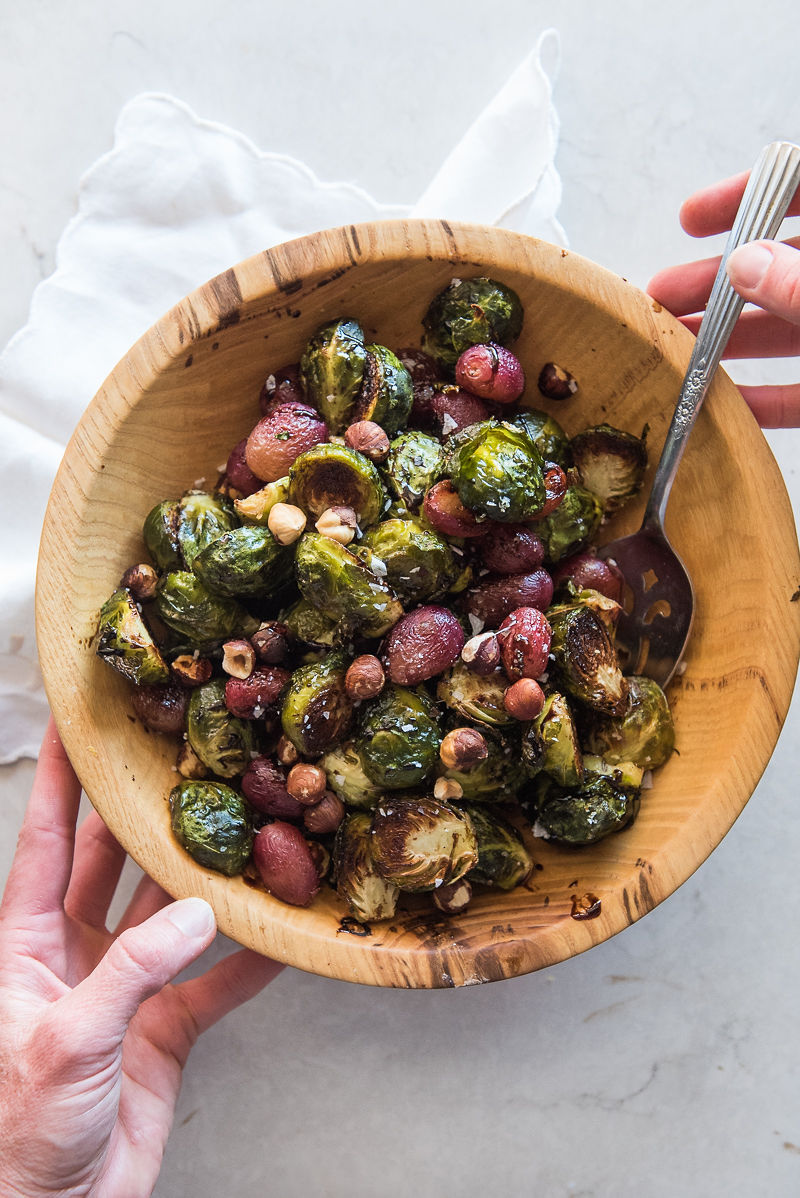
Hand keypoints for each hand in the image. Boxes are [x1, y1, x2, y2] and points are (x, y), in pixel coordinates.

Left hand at [0, 719, 282, 1197]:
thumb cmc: (20, 1131)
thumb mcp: (66, 1039)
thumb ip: (134, 972)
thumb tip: (199, 913)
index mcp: (27, 944)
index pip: (43, 841)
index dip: (58, 782)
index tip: (75, 726)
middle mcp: (76, 954)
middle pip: (112, 864)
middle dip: (140, 814)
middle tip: (177, 761)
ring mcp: (123, 990)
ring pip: (170, 915)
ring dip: (204, 880)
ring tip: (241, 829)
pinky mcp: (162, 1031)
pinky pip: (214, 983)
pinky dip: (248, 959)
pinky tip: (280, 932)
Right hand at [647, 168, 799, 426]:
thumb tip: (744, 264)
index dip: (746, 196)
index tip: (689, 220)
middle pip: (779, 264)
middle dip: (717, 280)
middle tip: (661, 297)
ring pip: (786, 327)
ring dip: (730, 340)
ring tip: (674, 354)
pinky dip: (768, 399)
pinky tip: (727, 409)